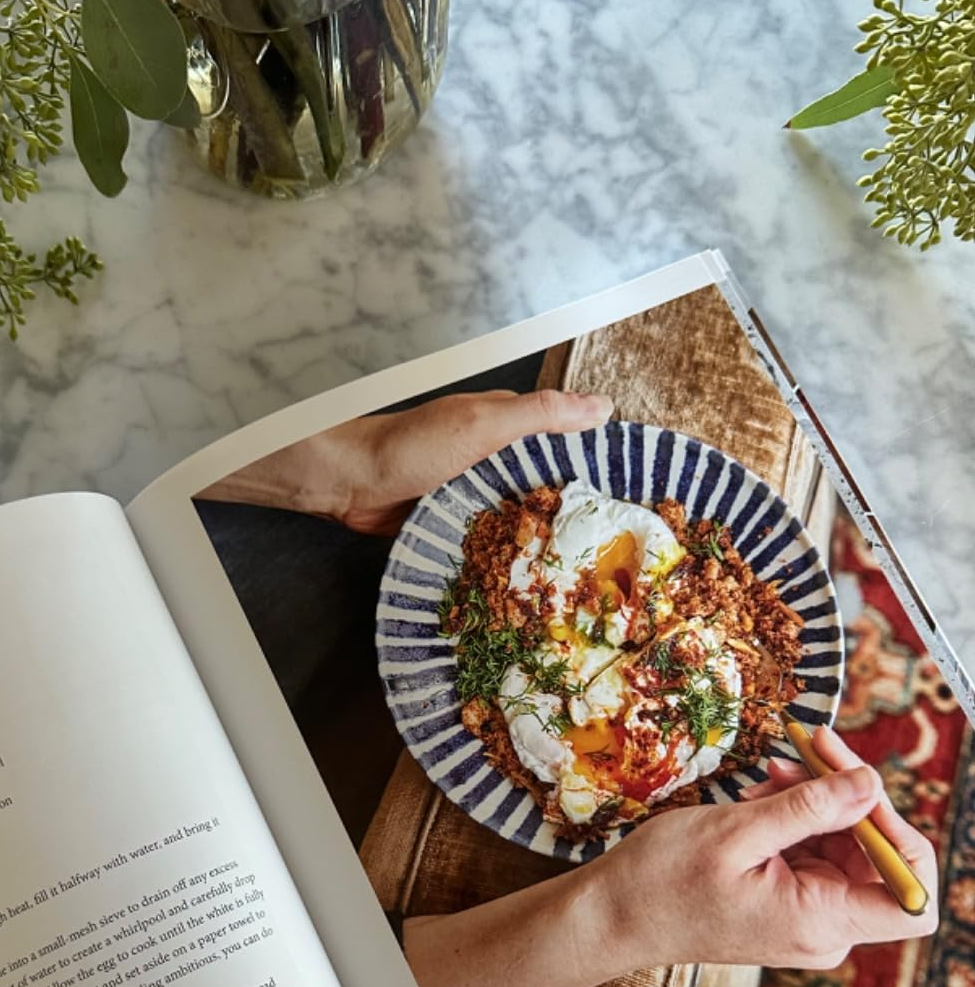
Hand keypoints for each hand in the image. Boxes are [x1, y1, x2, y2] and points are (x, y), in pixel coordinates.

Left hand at [198, 388, 613, 533]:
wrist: (350, 483)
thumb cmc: (413, 445)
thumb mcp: (484, 423)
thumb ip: (540, 415)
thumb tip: (601, 407)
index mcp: (508, 427)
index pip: (567, 441)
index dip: (599, 464)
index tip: (635, 493)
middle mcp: (495, 460)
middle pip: (547, 485)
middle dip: (577, 513)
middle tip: (618, 549)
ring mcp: (474, 494)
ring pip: (521, 517)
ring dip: (543, 540)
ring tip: (586, 574)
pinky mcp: (454, 524)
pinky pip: (491, 541)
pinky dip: (508, 555)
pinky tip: (531, 579)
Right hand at [405, 727, 936, 986]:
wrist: (611, 918)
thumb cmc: (661, 883)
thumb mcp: (736, 833)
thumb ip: (810, 809)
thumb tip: (872, 783)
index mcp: (821, 922)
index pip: (913, 897)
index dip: (902, 837)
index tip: (861, 788)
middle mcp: (824, 930)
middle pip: (878, 860)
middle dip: (849, 800)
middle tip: (811, 747)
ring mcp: (806, 919)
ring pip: (843, 851)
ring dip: (815, 804)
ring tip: (772, 773)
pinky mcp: (786, 906)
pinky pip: (812, 857)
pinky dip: (794, 821)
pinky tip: (761, 796)